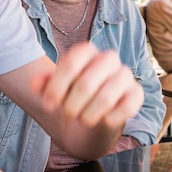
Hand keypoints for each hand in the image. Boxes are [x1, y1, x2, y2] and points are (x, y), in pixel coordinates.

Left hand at [29, 42, 143, 127]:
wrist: (94, 114)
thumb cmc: (73, 96)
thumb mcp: (55, 90)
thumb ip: (44, 84)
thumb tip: (34, 82)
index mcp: (88, 51)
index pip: (71, 63)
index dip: (56, 87)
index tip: (48, 105)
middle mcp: (109, 58)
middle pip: (86, 83)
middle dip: (71, 105)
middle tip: (67, 114)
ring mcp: (125, 75)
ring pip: (106, 97)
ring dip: (88, 115)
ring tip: (83, 119)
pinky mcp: (137, 93)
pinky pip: (126, 107)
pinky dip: (110, 118)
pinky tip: (103, 120)